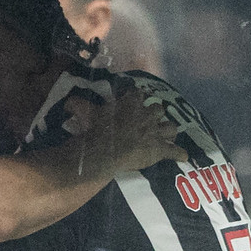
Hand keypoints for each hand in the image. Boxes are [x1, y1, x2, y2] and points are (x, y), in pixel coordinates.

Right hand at [64, 82, 184, 173]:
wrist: (106, 150)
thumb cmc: (96, 129)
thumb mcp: (84, 112)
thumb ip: (77, 104)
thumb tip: (67, 102)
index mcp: (131, 103)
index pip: (138, 93)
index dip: (137, 96)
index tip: (134, 99)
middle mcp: (147, 115)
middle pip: (158, 108)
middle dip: (156, 113)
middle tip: (150, 119)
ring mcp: (156, 132)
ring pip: (171, 127)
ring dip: (168, 130)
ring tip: (166, 134)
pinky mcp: (160, 149)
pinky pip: (175, 151)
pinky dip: (179, 154)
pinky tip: (183, 156)